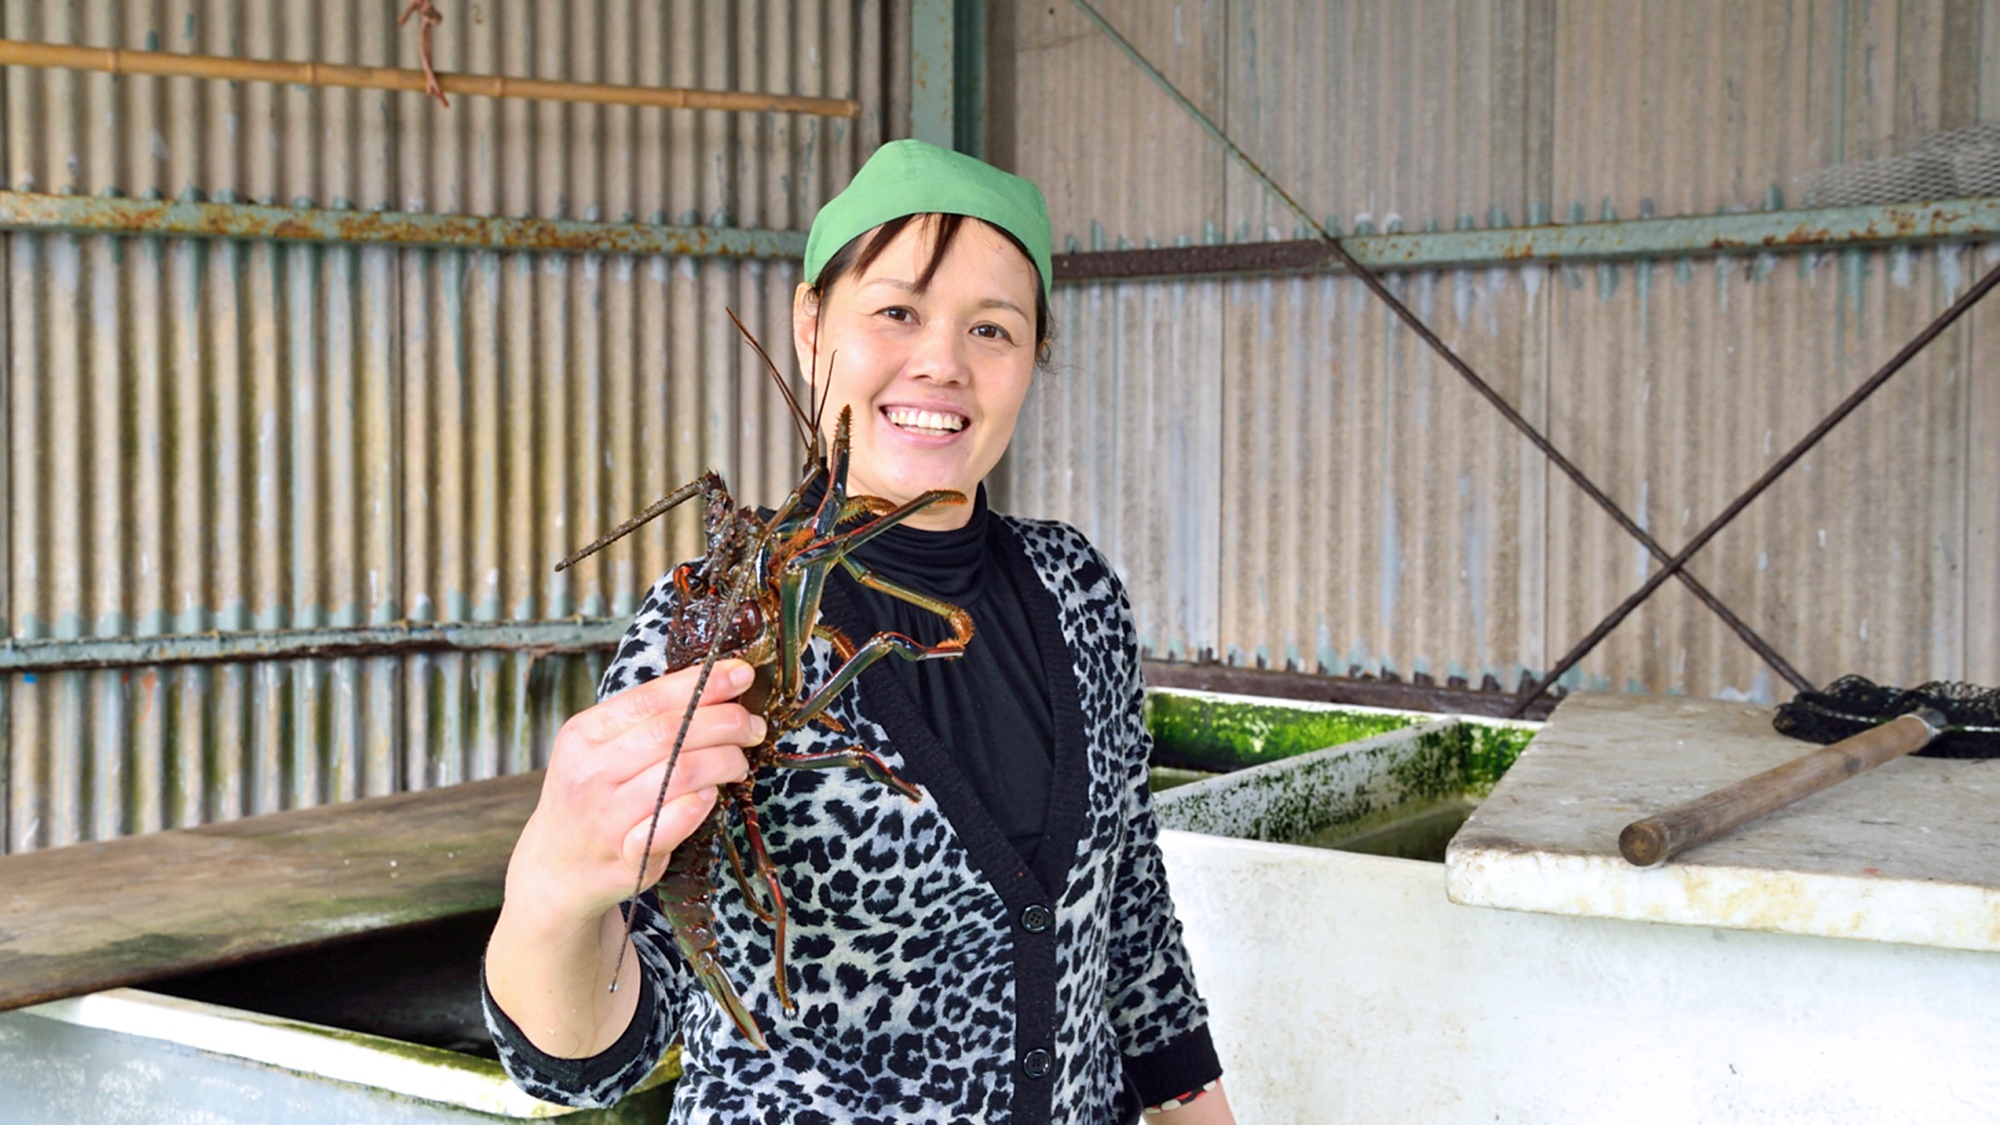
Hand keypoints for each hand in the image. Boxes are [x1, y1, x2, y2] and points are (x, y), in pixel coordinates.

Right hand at [505, 659, 764, 926]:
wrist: (556, 866)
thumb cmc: (590, 799)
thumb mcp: (598, 750)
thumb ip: (645, 723)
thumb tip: (714, 688)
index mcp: (583, 734)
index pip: (652, 698)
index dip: (703, 684)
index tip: (741, 675)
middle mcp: (590, 772)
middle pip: (672, 733)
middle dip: (724, 722)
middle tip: (753, 726)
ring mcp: (605, 816)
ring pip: (679, 774)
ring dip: (723, 762)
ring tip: (739, 763)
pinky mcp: (624, 855)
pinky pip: (670, 825)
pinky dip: (699, 806)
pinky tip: (713, 796)